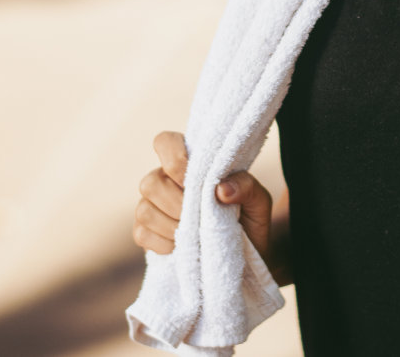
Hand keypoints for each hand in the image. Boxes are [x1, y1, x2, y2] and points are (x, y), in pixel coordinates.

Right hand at [133, 130, 276, 268]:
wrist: (245, 257)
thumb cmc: (249, 220)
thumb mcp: (259, 201)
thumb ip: (246, 186)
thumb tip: (221, 189)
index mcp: (190, 163)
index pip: (165, 143)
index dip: (174, 159)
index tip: (194, 180)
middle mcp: (165, 180)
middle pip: (150, 182)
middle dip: (177, 204)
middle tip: (200, 217)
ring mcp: (153, 206)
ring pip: (143, 209)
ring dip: (170, 225)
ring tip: (194, 234)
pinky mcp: (146, 232)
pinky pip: (140, 234)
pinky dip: (162, 243)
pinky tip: (180, 247)